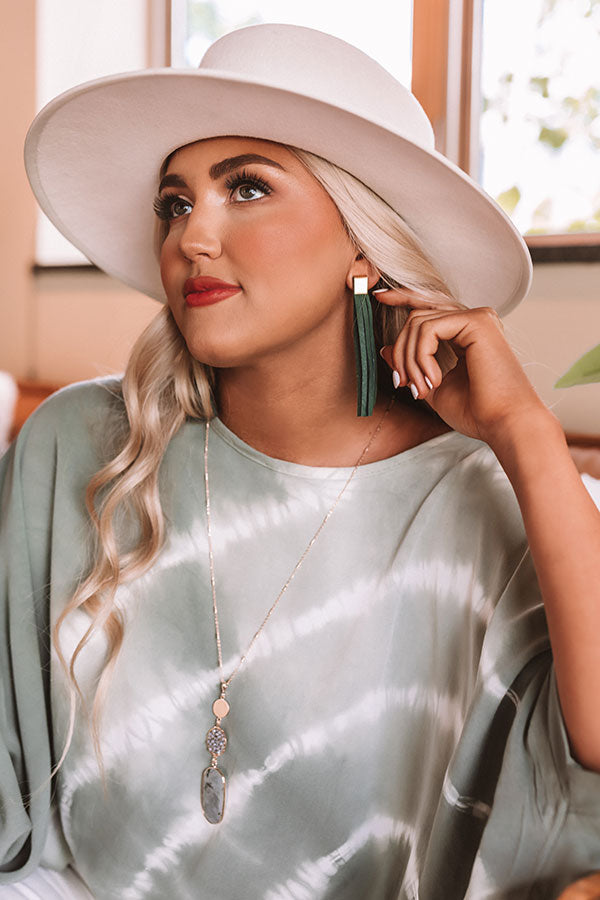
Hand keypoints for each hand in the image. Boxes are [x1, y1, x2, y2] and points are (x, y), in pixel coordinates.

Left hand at [376, 288, 551, 444]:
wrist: (504, 424)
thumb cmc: (476, 412)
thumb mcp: (431, 387)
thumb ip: (411, 366)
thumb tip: (385, 347)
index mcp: (466, 334)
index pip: (428, 308)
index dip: (402, 298)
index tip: (379, 297)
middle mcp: (473, 321)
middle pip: (416, 318)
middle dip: (402, 353)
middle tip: (404, 385)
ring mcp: (477, 317)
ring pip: (418, 323)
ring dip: (410, 361)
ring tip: (422, 389)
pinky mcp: (477, 321)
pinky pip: (428, 329)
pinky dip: (421, 357)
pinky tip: (434, 380)